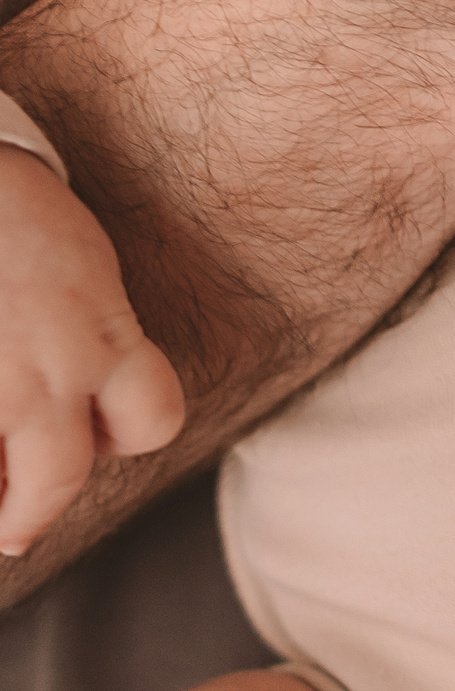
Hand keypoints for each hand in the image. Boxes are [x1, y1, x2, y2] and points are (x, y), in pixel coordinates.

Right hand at [0, 146, 181, 556]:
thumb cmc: (20, 216)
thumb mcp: (89, 275)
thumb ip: (96, 337)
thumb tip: (76, 403)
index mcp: (104, 337)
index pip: (155, 420)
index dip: (127, 434)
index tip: (98, 436)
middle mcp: (49, 371)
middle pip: (61, 478)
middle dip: (37, 508)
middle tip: (18, 523)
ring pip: (4, 484)